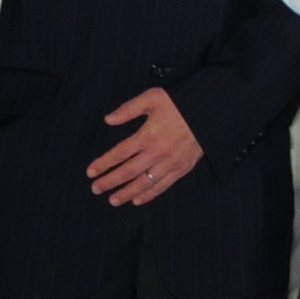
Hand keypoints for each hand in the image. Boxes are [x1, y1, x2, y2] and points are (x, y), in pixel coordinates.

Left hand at [89, 86, 203, 204]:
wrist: (209, 111)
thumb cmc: (179, 102)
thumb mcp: (153, 98)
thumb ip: (129, 109)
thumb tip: (108, 120)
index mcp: (148, 135)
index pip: (120, 153)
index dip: (104, 163)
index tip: (90, 172)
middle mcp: (158, 152)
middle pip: (128, 172)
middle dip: (110, 181)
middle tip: (95, 189)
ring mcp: (171, 163)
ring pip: (144, 183)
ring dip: (127, 193)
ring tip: (112, 200)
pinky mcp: (182, 168)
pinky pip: (163, 186)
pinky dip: (149, 195)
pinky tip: (137, 200)